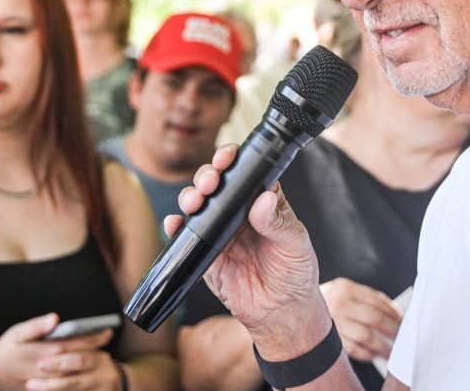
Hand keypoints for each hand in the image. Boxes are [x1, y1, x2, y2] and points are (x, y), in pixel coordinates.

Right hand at [0, 313, 114, 390]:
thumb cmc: (4, 351)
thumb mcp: (17, 333)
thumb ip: (37, 326)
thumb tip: (55, 318)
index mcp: (46, 351)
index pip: (77, 343)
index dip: (94, 337)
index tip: (108, 332)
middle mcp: (51, 368)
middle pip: (81, 359)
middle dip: (97, 351)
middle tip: (109, 343)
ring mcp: (50, 382)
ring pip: (77, 374)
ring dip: (90, 365)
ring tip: (102, 356)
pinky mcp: (46, 389)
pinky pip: (67, 386)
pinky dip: (78, 379)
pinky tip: (86, 373)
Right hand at [163, 145, 328, 352]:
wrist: (280, 312)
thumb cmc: (295, 273)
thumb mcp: (295, 244)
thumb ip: (278, 222)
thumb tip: (263, 200)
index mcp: (262, 201)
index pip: (245, 172)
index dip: (233, 159)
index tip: (227, 158)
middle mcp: (238, 211)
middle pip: (216, 183)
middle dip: (207, 176)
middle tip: (209, 182)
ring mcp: (219, 230)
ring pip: (198, 204)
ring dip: (190, 197)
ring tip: (194, 202)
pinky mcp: (205, 252)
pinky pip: (186, 235)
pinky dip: (176, 226)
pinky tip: (175, 224)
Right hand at [320, 278, 401, 361]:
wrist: (290, 310)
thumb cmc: (324, 303)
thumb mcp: (340, 291)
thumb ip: (364, 299)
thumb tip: (394, 312)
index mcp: (345, 288)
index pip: (378, 300)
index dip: (394, 312)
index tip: (404, 321)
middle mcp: (339, 303)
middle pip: (375, 318)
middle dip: (393, 330)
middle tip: (401, 337)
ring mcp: (333, 322)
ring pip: (367, 336)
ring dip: (383, 346)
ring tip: (390, 351)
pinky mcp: (329, 340)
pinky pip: (355, 350)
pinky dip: (368, 354)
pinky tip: (373, 355)